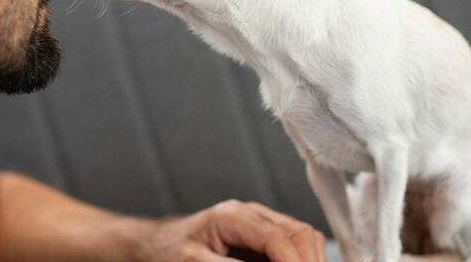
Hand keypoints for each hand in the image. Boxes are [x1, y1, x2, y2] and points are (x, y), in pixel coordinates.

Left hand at [141, 199, 325, 261]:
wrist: (160, 246)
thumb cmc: (170, 254)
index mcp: (232, 216)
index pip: (278, 238)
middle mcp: (251, 213)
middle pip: (299, 233)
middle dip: (308, 261)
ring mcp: (260, 222)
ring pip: (303, 236)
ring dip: (310, 258)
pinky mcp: (264, 235)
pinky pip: (296, 243)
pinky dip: (302, 257)